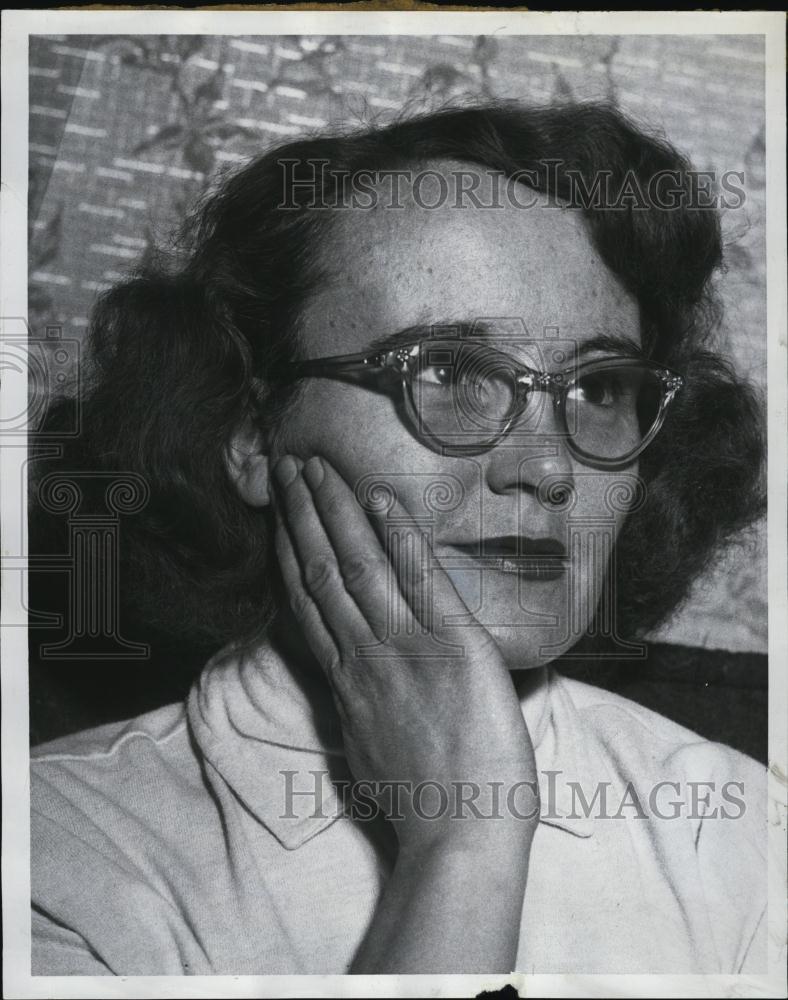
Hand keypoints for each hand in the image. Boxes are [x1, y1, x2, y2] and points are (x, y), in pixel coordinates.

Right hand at [272, 453, 538, 851]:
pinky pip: (421, 580)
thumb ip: (359, 703)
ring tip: (318, 466)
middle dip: (303, 514)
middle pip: (321, 570)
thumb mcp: (370, 748)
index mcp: (347, 681)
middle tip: (288, 466)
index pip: (308, 602)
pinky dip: (399, 536)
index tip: (281, 516)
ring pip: (358, 565)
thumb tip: (354, 676)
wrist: (461, 839)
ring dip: (336, 509)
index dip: (291, 551)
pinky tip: (381, 498)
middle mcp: (365, 656)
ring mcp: (406, 649)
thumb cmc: (422, 805)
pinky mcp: (454, 648)